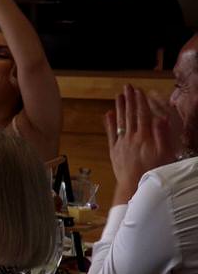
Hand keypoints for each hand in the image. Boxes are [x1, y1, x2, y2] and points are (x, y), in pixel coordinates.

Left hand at [107, 85, 179, 200]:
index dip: (140, 102)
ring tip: (118, 95)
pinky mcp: (114, 150)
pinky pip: (110, 134)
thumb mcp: (165, 154)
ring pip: (120, 121)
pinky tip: (108, 113)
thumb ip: (162, 135)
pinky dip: (109, 123)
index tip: (138, 91)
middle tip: (127, 87)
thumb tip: (160, 118)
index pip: (142, 115)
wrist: (134, 186)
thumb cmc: (153, 171)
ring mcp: (121, 143)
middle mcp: (131, 137)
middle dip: (129, 100)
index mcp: (144, 137)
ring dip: (119, 107)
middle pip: (130, 115)